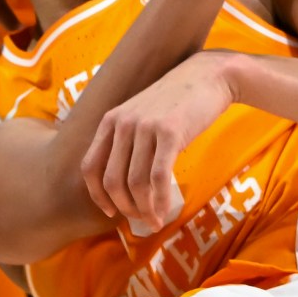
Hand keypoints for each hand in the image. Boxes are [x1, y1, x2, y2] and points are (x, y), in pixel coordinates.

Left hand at [80, 51, 240, 238]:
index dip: (97, 195)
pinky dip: (160, 201)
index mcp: (110, 120)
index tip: (110, 211)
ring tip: (154, 220)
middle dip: (124, 207)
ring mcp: (145, 127)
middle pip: (112, 181)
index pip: (90, 167)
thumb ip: (126, 142)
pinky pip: (159, 177)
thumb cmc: (176, 102)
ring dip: (144, 209)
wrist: (207, 77)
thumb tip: (122, 186)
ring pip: (135, 183)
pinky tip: (164, 211)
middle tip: (139, 218)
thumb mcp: (140, 115)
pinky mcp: (170, 133)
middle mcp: (123, 123)